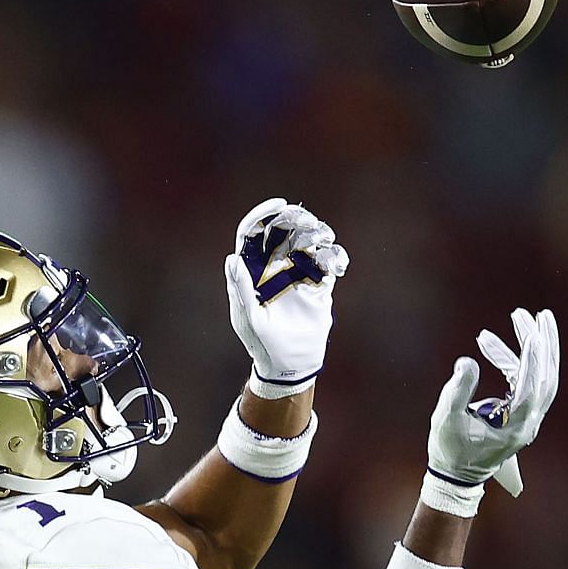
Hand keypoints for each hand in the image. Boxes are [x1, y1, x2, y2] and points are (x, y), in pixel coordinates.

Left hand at [223, 198, 349, 393]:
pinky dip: (334, 256)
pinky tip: (335, 264)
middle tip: (306, 221)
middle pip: (283, 231)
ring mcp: (297, 273)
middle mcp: (274, 266)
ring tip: (323, 238)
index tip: (279, 205)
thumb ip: (241, 288)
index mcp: (252, 270)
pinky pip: (328, 262)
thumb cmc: (262, 343)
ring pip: (308, 241)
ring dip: (317, 233)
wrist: (289, 363)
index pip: (253, 234)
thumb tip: (232, 259)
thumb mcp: (249, 317)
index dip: (262, 215)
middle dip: (295, 219)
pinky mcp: (318, 285)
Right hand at [428, 308, 559, 495]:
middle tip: (534, 314)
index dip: (532, 362)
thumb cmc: (450, 450)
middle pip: (547, 378)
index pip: (532, 390)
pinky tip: (492, 346)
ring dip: (536, 347)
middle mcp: (529, 424)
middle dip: (542, 344)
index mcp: (516, 429)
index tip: (531, 335)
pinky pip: (527, 380)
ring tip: (522, 318)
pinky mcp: (521, 412)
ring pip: (543, 377)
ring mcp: (529, 418)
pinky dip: (515, 361)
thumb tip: (468, 361)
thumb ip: (457, 390)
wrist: (456, 475)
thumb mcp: (446, 419)